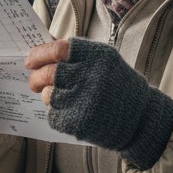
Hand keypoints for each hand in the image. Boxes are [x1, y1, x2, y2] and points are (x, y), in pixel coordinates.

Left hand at [24, 37, 172, 169]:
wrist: (142, 119)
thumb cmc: (120, 87)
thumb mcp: (105, 62)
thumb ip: (78, 56)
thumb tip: (43, 51)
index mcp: (97, 56)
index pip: (58, 49)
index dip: (39, 54)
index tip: (30, 60)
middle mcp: (90, 75)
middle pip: (49, 73)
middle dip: (36, 78)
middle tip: (34, 82)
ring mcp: (84, 100)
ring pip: (49, 96)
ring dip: (50, 97)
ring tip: (64, 99)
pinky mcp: (78, 122)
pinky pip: (55, 116)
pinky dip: (59, 116)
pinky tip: (75, 113)